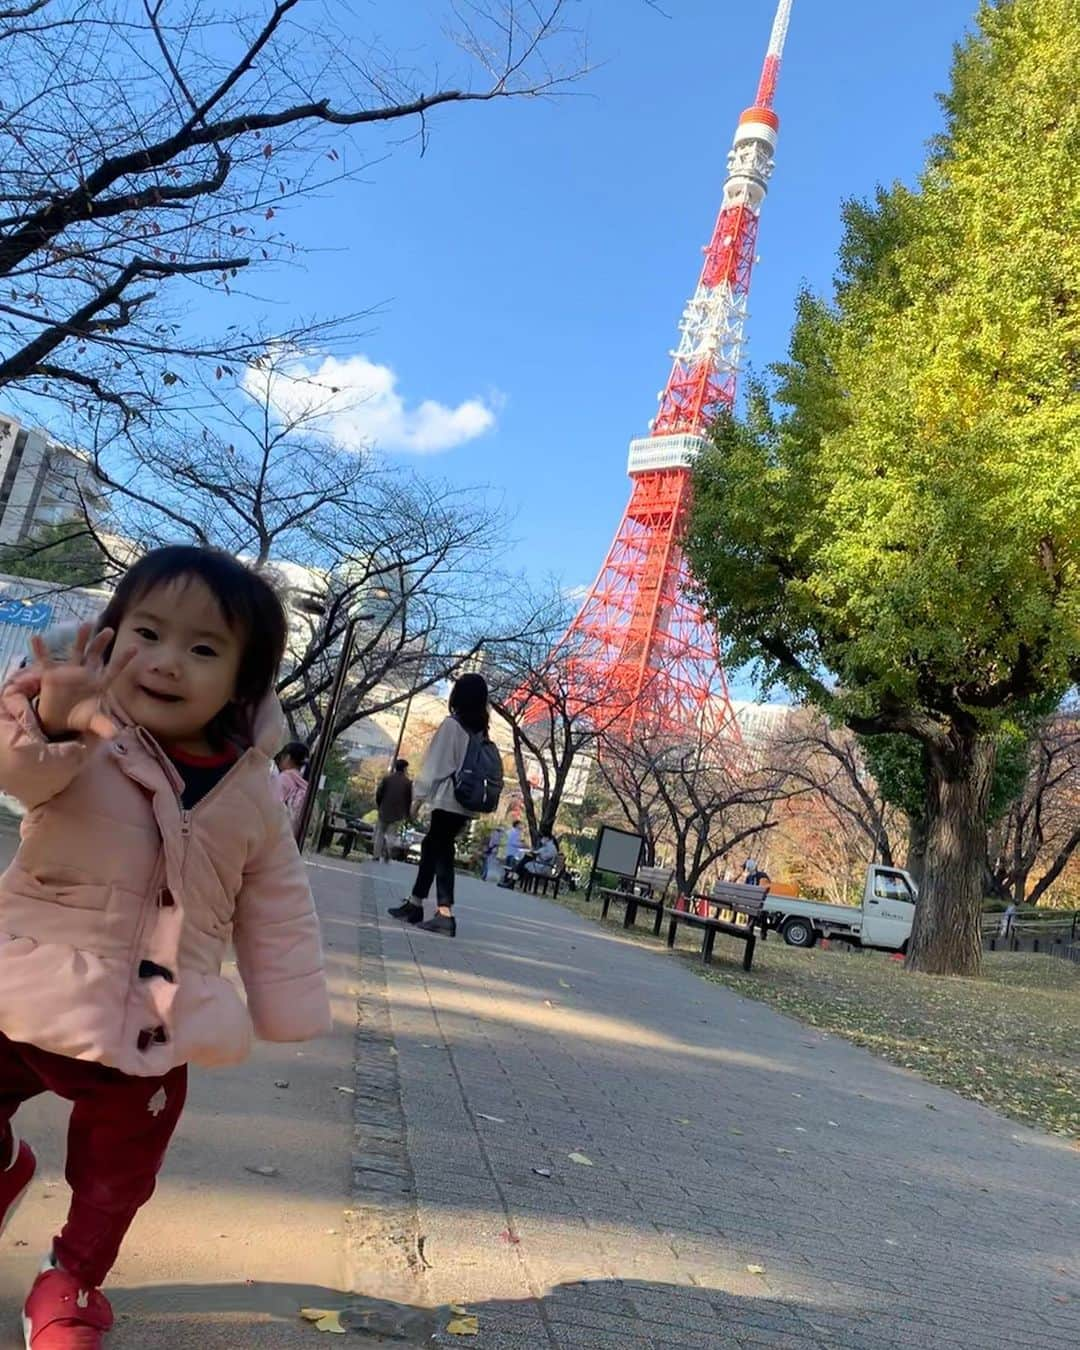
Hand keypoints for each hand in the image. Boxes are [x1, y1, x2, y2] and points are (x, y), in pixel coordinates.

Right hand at [21, 624, 133, 740]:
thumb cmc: (80, 715)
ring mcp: (69, 671)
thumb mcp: (93, 721)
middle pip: (95, 655)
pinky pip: (45, 660)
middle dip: (101, 643)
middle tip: (109, 630)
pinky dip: (40, 649)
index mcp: (99, 682)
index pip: (114, 669)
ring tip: (86, 624)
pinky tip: (37, 637)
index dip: (124, 659)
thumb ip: (104, 726)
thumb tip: (116, 736)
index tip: (136, 647)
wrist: (60, 719)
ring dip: (80, 638)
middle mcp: (86, 673)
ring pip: (76, 651)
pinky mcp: (51, 674)